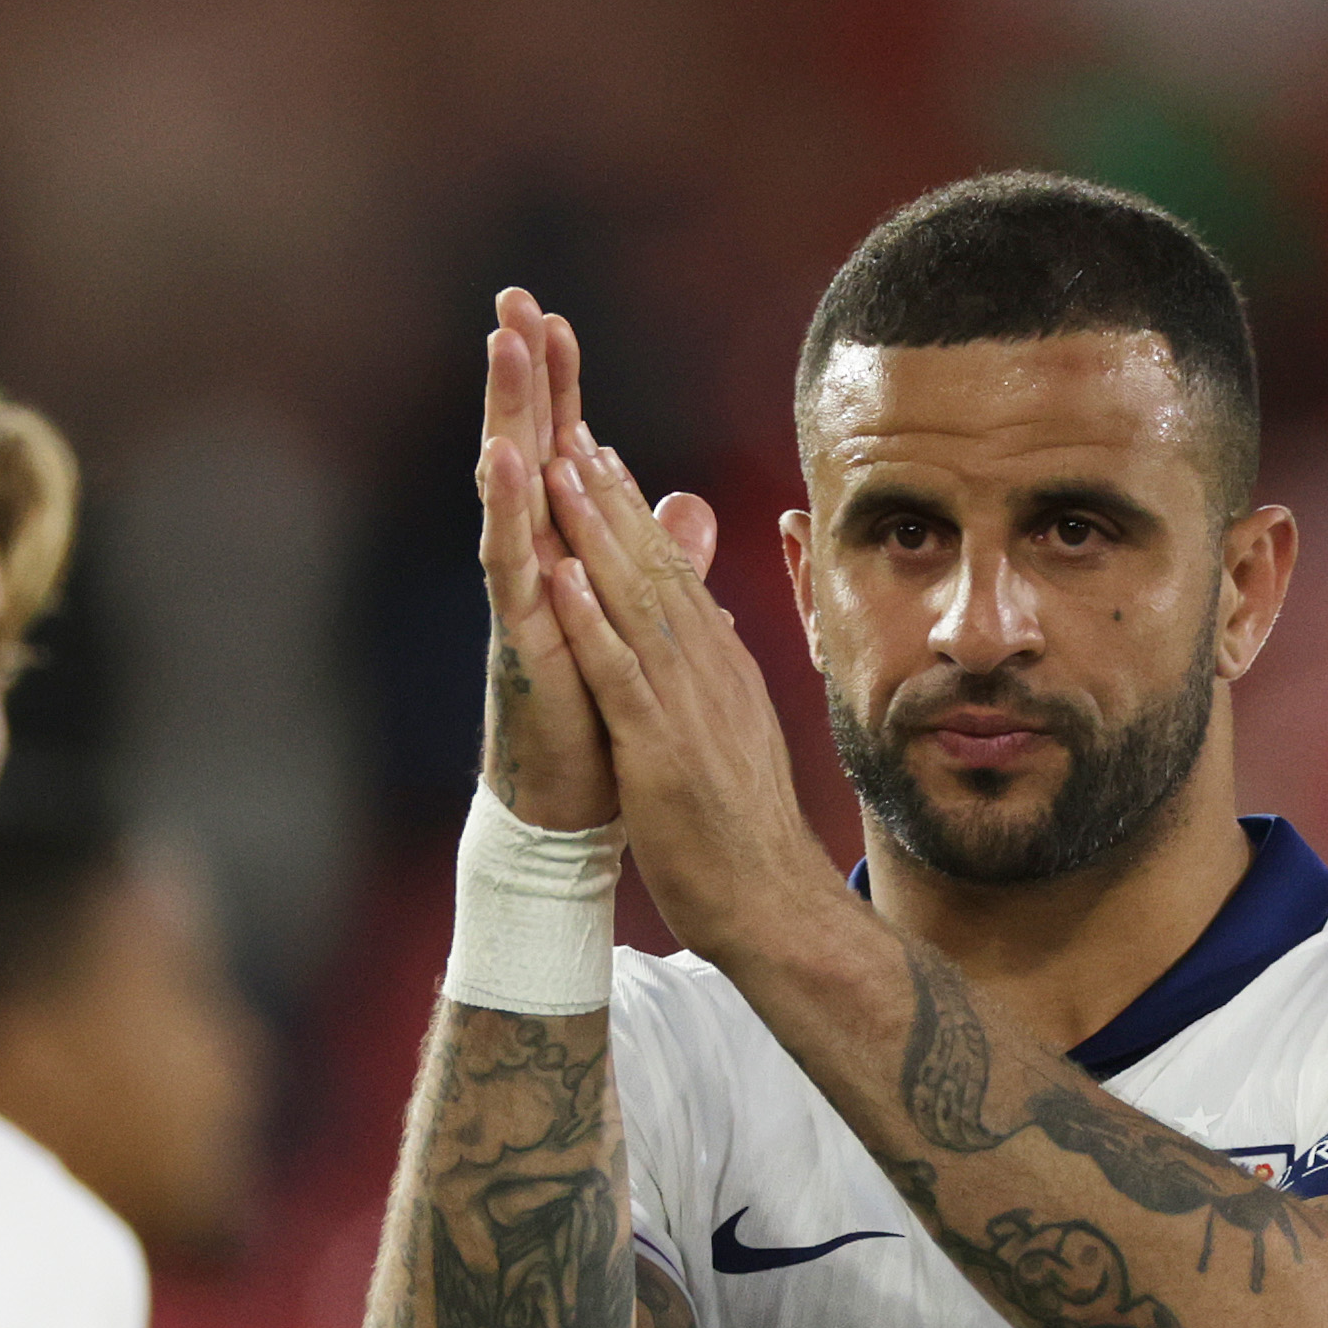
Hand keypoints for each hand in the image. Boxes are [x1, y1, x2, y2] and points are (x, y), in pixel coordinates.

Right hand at [476, 291, 622, 833]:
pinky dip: (509, 512)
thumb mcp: (642, 623)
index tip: (555, 317)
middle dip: (522, 377)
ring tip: (504, 350)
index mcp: (567, 555)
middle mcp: (536, 564)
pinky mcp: (520, 638)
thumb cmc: (599, 717)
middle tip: (512, 301)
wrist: (576, 803)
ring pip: (509, 492)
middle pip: (527, 451)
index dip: (562, 389)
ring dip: (508, 417)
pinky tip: (505, 461)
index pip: (564, 455)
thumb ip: (658, 563)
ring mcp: (523, 597)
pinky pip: (510, 565)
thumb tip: (684, 506)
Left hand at [533, 421, 825, 954]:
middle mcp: (707, 669)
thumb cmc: (742, 829)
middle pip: (650, 564)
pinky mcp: (659, 747)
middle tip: (568, 425)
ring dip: (593, 532)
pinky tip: (561, 577)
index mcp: (719, 665)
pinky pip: (619, 673)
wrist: (769, 901)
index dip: (630, 509)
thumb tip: (711, 625)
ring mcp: (684, 704)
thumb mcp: (732, 733)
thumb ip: (715, 674)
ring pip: (632, 600)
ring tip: (557, 469)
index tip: (598, 452)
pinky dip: (589, 621)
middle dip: (606, 493)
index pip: (669, 571)